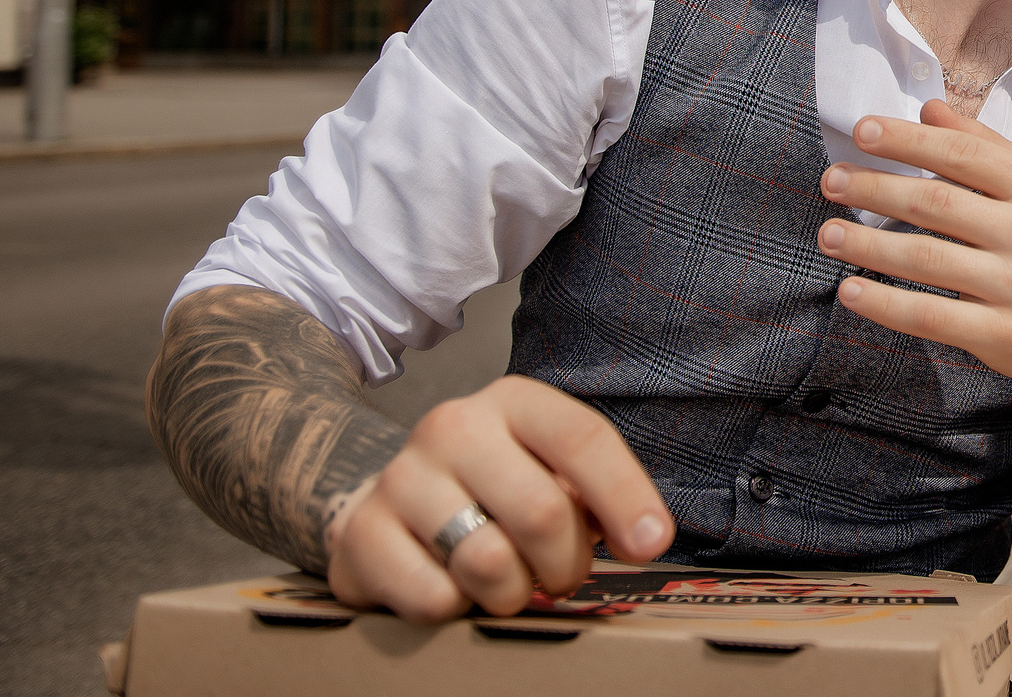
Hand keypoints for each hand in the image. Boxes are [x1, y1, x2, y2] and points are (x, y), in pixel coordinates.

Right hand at [322, 376, 673, 622]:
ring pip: (489, 562)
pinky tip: (452, 587)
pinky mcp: (360, 533)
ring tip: (509, 585)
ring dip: (513, 594)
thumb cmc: (490, 491)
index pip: (583, 437)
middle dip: (567, 564)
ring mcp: (401, 477)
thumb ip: (592, 494)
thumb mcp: (544, 470)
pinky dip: (457, 610)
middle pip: (543, 512)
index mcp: (513, 402)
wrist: (385, 504)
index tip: (651, 545)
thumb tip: (646, 538)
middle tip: (562, 577)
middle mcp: (453, 427)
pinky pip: (435, 598)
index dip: (626, 495)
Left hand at [819, 99, 1011, 427]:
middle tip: (832, 180)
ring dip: (868, 245)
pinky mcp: (1003, 333)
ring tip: (828, 233)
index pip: (963, 155)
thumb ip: (983, 146)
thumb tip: (929, 108)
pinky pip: (931, 316)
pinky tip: (850, 290)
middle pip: (937, 204)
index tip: (862, 130)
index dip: (908, 141)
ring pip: (927, 259)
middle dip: (876, 188)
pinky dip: (885, 304)